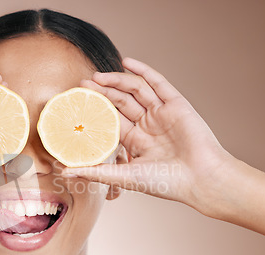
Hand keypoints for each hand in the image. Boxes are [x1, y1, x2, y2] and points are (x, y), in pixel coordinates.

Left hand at [63, 57, 232, 206]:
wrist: (200, 180)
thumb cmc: (165, 183)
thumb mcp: (124, 176)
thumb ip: (96, 172)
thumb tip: (64, 172)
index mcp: (136, 141)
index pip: (111, 119)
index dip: (95, 109)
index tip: (78, 102)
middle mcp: (148, 125)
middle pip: (121, 102)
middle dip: (102, 92)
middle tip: (83, 84)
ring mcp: (162, 113)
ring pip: (136, 91)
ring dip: (116, 81)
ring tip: (98, 76)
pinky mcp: (177, 104)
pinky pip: (158, 83)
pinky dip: (143, 71)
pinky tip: (126, 62)